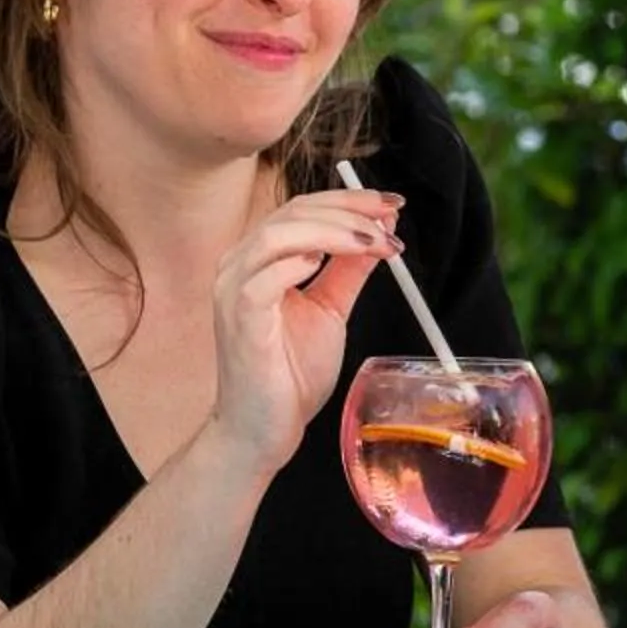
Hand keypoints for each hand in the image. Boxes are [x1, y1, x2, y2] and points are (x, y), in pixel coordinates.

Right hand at [206, 189, 398, 472]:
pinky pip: (263, 276)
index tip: (393, 204)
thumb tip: (379, 232)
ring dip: (333, 231)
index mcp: (260, 259)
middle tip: (390, 224)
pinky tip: (324, 263)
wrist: (265, 428)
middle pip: (292, 213)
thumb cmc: (290, 373)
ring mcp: (233, 289)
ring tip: (372, 242)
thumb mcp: (330, 310)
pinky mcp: (238, 317)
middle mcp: (240, 265)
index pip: (302, 209)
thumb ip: (348, 271)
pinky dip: (296, 261)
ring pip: (278, 235)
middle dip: (349, 211)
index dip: (348, 200)